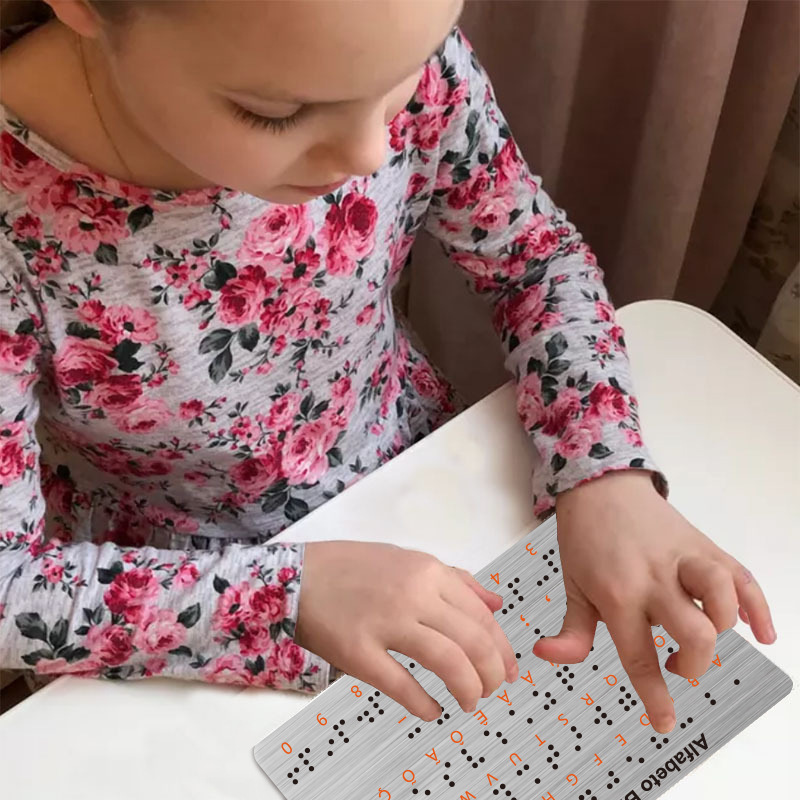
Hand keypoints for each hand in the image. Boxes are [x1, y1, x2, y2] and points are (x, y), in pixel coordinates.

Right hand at [294, 540, 518, 720]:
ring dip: (468, 689)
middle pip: (473, 640)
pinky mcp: (358, 651)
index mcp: (427, 571)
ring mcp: (385, 623)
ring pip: (448, 662)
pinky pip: (402, 684)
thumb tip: (494, 602)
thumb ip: (454, 579)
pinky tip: (432, 711)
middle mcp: (412, 594)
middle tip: (493, 690)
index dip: (502, 647)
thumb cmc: (349, 567)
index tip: (508, 667)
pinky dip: (424, 705)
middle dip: (492, 673)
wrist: (296, 575)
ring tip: (470, 702)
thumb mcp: (407, 559)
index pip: (482, 614)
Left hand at [534, 470, 775, 733]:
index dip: (655, 696)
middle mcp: (655, 578)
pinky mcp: (703, 545)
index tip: (664, 722)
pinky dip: (758, 606)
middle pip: (695, 635)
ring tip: (706, 634)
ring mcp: (683, 560)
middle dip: (693, 666)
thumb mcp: (572, 585)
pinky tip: (760, 631)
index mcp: (617, 594)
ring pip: (723, 599)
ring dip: (723, 629)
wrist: (601, 485)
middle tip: (676, 665)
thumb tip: (547, 656)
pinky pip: (742, 575)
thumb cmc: (585, 537)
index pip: (639, 655)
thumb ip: (570, 630)